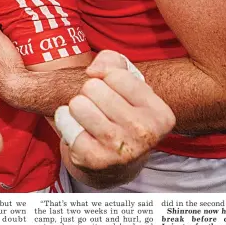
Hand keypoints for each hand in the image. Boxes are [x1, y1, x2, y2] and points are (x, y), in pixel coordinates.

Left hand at [58, 51, 175, 186]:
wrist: (115, 163)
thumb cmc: (122, 111)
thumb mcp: (127, 82)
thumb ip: (112, 61)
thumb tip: (93, 70)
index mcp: (160, 114)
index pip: (116, 75)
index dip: (108, 78)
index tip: (116, 94)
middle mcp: (144, 133)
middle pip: (93, 87)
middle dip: (90, 92)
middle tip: (100, 108)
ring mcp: (119, 149)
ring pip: (78, 104)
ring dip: (77, 107)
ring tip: (90, 118)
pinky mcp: (93, 160)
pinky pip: (65, 122)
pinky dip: (65, 121)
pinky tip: (78, 130)